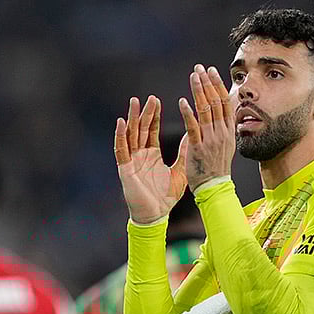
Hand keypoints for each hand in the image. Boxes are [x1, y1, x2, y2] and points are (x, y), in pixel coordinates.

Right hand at [115, 95, 188, 223]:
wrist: (156, 216)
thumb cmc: (165, 197)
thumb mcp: (180, 171)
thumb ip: (184, 153)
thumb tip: (192, 136)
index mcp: (152, 155)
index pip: (151, 130)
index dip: (153, 116)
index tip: (156, 101)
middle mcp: (140, 155)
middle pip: (140, 129)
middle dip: (145, 113)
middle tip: (150, 97)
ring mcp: (132, 161)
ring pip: (130, 135)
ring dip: (132, 119)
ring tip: (135, 102)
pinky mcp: (125, 169)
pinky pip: (121, 150)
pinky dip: (120, 136)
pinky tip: (121, 123)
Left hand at [179, 64, 235, 190]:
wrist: (214, 188)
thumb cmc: (216, 168)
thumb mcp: (225, 145)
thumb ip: (222, 128)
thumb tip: (220, 113)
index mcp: (228, 131)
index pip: (225, 102)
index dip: (218, 85)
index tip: (211, 71)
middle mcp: (221, 133)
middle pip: (216, 101)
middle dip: (208, 82)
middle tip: (200, 68)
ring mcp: (211, 139)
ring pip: (206, 110)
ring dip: (199, 91)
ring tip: (193, 77)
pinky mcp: (198, 147)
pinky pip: (193, 127)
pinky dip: (188, 113)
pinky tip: (183, 101)